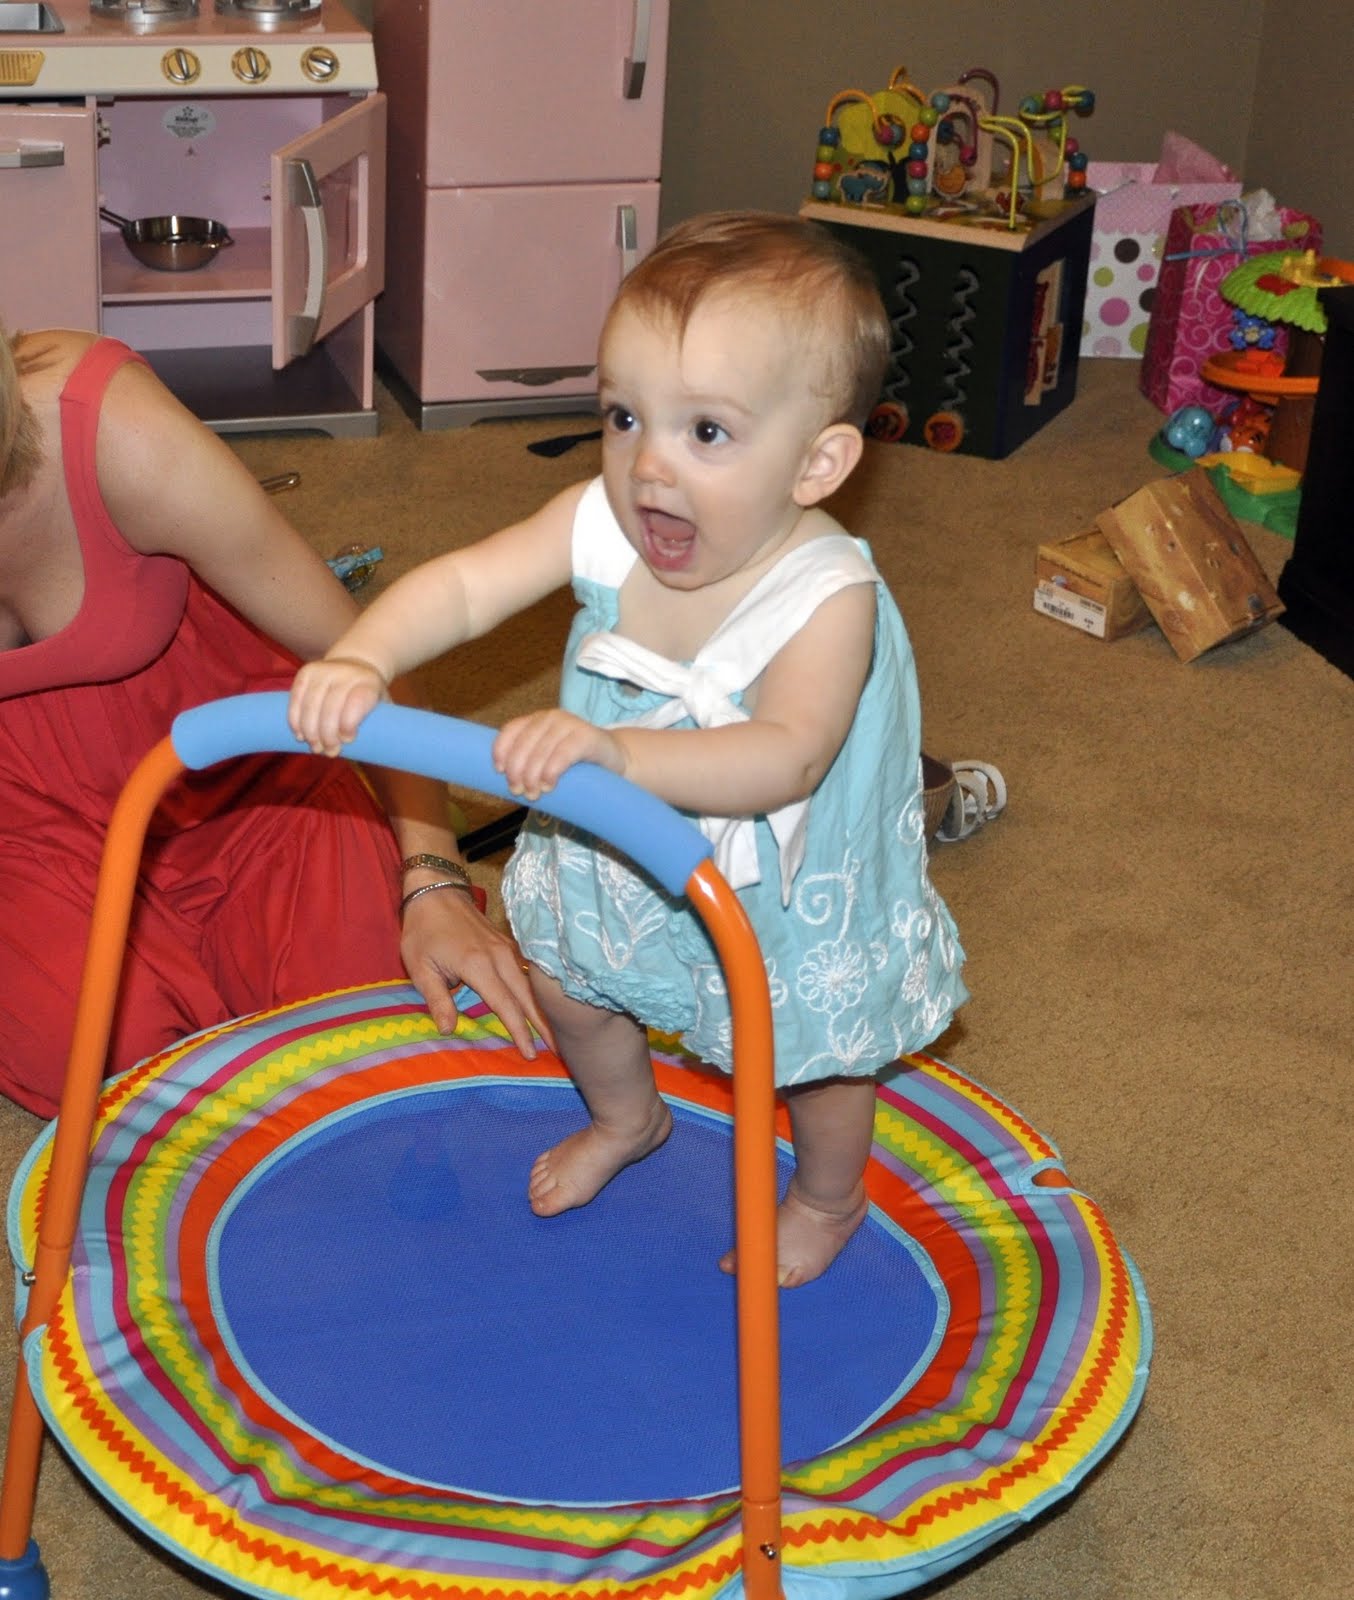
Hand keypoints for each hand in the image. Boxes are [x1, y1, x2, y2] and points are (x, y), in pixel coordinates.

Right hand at [289, 656, 387, 756]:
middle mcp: (345, 673)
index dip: (349, 724)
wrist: (356, 664)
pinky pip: (296, 698)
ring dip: (310, 731)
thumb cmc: (369, 695)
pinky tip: (300, 735)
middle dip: (327, 735)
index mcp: (368, 682)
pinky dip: (295, 719)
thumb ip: (382, 725)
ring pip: (311, 705)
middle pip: (330, 707)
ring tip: (315, 747)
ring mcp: (323, 670)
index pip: (356, 702)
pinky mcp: (305, 673)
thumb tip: (384, 751)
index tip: (348, 741)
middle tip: (329, 752)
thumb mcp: (382, 705)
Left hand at [400, 883, 554, 1059]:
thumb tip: (448, 1030)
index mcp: (478, 965)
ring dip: (544, 1009)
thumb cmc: (423, 931)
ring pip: (532, 985)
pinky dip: (536, 993)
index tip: (530, 1053)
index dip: (519, 1031)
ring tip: (556, 1033)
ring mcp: (507, 949)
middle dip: (544, 1025)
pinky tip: (542, 1006)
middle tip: (560, 1051)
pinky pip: (527, 973)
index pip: (506, 1004)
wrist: (435, 892)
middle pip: (528, 996)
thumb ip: (437, 1000)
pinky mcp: (508, 944)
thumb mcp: (420, 967)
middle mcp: (500, 957)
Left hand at [493, 711, 623, 800]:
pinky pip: (563, 754)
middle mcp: (551, 717)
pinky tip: (549, 786)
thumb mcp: (548, 757)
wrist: (614, 759)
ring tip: (534, 794)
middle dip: (517, 771)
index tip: (499, 772)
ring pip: (541, 751)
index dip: (501, 751)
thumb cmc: (576, 762)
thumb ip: (529, 760)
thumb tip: (505, 781)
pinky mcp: (587, 736)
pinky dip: (552, 772)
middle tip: (518, 792)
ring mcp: (570, 724)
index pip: (511, 730)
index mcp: (537, 720)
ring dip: (533, 776)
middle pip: (524, 744)